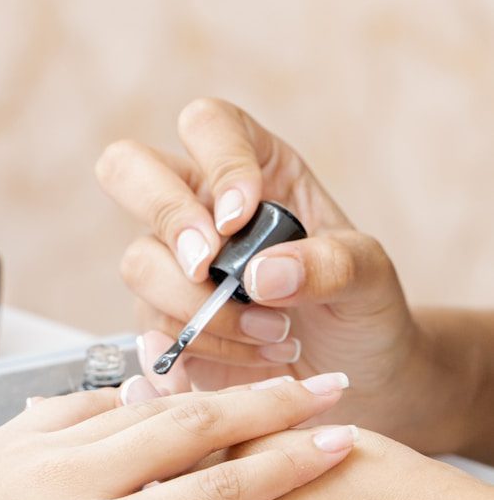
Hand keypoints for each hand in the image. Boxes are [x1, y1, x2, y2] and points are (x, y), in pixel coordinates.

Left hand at [0, 374, 354, 499]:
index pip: (215, 488)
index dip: (283, 461)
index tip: (333, 436)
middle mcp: (83, 475)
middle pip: (194, 426)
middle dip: (266, 403)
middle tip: (318, 383)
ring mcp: (52, 442)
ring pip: (151, 403)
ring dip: (212, 389)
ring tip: (261, 376)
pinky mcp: (24, 428)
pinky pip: (93, 397)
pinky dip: (137, 390)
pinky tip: (159, 389)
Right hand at [96, 98, 479, 455]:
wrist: (355, 374)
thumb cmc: (363, 308)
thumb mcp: (371, 278)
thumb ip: (329, 265)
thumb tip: (260, 275)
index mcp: (256, 170)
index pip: (208, 125)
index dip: (218, 163)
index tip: (243, 217)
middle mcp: (203, 209)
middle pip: (129, 170)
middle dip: (165, 216)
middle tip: (208, 265)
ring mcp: (176, 266)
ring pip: (139, 263)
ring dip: (202, 307)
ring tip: (273, 336)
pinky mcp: (167, 322)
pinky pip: (151, 329)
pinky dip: (195, 352)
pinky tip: (246, 366)